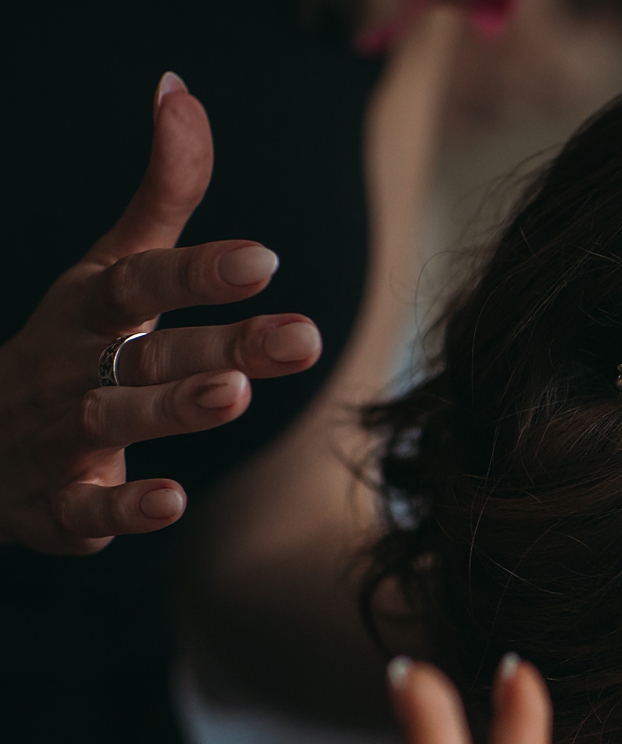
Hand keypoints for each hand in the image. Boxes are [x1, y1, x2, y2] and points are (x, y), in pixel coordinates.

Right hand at [0, 73, 322, 553]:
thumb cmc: (71, 344)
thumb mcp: (109, 268)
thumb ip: (162, 195)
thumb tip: (182, 94)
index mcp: (92, 308)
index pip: (143, 279)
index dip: (201, 271)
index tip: (266, 260)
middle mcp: (76, 365)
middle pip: (151, 351)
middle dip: (223, 345)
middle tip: (301, 337)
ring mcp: (62, 435)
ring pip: (115, 418)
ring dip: (174, 408)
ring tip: (237, 395)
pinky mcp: (58, 505)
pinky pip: (88, 509)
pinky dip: (125, 507)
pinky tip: (172, 501)